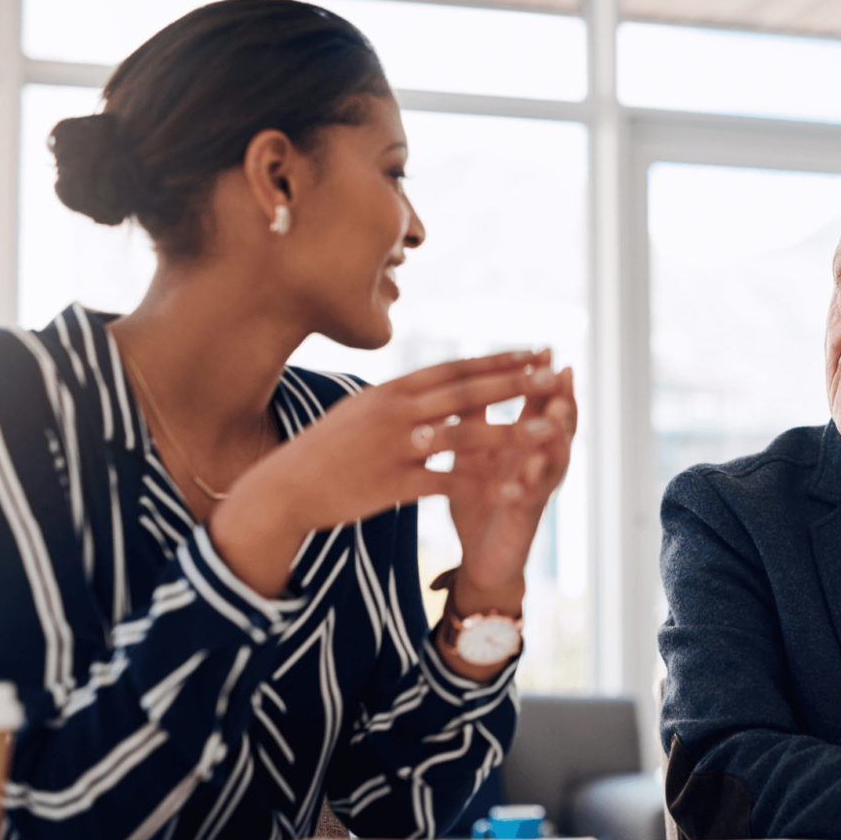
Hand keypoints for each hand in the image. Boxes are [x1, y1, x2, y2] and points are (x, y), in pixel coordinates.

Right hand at [209, 350, 557, 596]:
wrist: (286, 486)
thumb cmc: (326, 449)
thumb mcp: (361, 409)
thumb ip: (400, 397)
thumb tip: (429, 382)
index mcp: (393, 390)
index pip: (456, 368)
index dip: (498, 359)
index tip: (534, 351)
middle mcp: (397, 411)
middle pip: (466, 392)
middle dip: (514, 382)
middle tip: (554, 374)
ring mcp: (396, 446)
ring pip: (465, 435)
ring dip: (512, 431)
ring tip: (551, 428)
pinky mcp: (393, 483)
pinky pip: (447, 482)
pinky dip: (482, 485)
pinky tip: (514, 488)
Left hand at [445, 358, 577, 609]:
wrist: (479, 556)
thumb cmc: (478, 500)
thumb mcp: (472, 452)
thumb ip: (473, 418)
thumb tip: (465, 372)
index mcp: (523, 444)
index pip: (540, 404)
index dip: (545, 378)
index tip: (546, 348)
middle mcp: (538, 463)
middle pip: (559, 426)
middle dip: (563, 399)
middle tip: (565, 374)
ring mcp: (536, 490)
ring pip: (555, 459)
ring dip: (557, 437)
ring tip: (557, 416)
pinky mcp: (525, 519)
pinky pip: (531, 499)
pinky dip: (529, 484)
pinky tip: (528, 471)